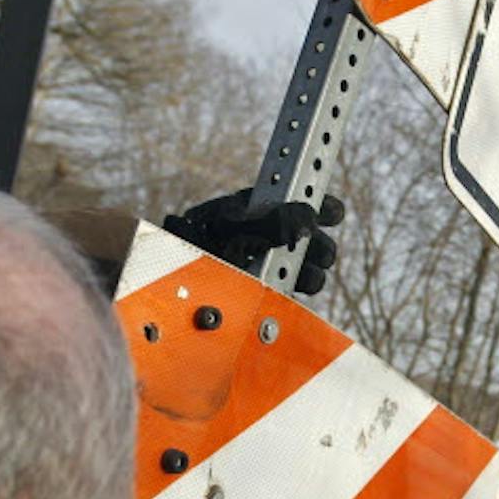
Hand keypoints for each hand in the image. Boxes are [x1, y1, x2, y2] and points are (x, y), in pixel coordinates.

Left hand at [161, 189, 342, 294]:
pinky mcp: (255, 295)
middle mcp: (251, 238)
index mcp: (243, 211)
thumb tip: (309, 216)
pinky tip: (293, 293)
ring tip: (309, 277)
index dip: (311, 203)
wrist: (164, 297)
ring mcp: (254, 267)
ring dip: (309, 270)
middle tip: (322, 254)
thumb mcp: (232, 232)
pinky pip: (285, 291)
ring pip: (296, 266)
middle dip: (316, 244)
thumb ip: (271, 222)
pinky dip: (293, 291)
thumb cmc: (190, 256)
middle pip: (299, 236)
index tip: (334, 212)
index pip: (284, 200)